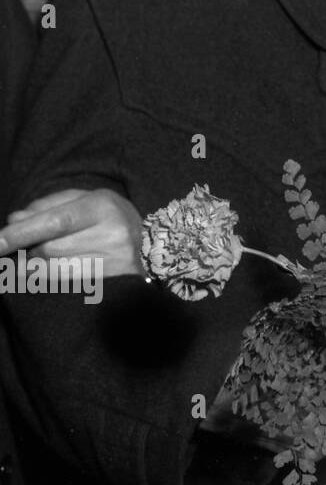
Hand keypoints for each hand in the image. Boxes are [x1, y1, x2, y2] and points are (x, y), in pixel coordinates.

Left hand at [0, 189, 144, 279]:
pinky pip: (64, 284)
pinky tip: (60, 271)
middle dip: (34, 248)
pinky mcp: (111, 283)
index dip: (22, 233)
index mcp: (103, 207)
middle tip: (40, 244)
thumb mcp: (84, 200)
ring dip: (42, 264)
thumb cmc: (109, 218)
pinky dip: (51, 278)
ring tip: (58, 255)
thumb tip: (14, 220)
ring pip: (54, 269)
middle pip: (49, 248)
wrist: (152, 245)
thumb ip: (48, 206)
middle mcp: (111, 233)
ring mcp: (113, 261)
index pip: (55, 221)